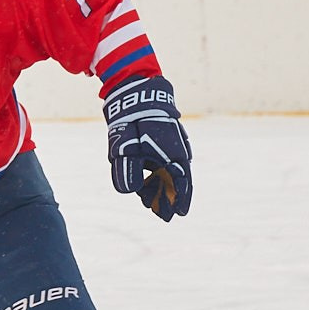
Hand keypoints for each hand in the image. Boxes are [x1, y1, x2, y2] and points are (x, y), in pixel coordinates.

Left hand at [103, 76, 191, 221]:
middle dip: (168, 199)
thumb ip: (127, 171)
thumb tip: (129, 191)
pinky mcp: (161, 143)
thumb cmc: (134, 122)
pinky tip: (144, 185)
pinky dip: (155, 176)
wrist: (137, 94)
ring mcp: (170, 147)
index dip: (180, 201)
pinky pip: (162, 164)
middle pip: (175, 182)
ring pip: (167, 174)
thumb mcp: (126, 148)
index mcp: (174, 156)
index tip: (178, 214)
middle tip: (161, 215)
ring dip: (160, 188)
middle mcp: (176, 153)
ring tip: (148, 202)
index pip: (182, 184)